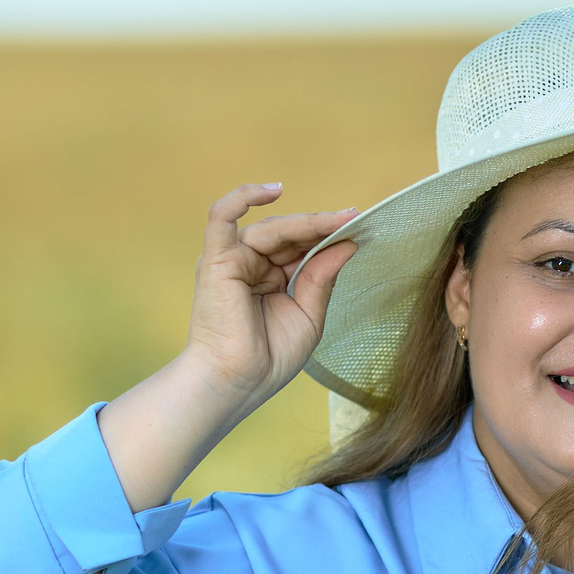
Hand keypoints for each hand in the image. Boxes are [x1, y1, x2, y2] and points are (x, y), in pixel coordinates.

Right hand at [182, 182, 361, 406]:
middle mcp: (249, 264)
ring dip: (304, 223)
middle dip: (320, 228)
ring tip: (336, 221)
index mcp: (270, 277)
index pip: (300, 247)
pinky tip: (273, 190)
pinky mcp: (216, 259)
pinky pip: (222, 216)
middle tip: (352, 218)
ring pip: (269, 228)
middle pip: (287, 235)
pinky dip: (243, 197)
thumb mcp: (308, 314)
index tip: (358, 226)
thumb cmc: (269, 358)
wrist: (238, 382)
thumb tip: (346, 243)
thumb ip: (322, 277)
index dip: (326, 237)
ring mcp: (232, 259)